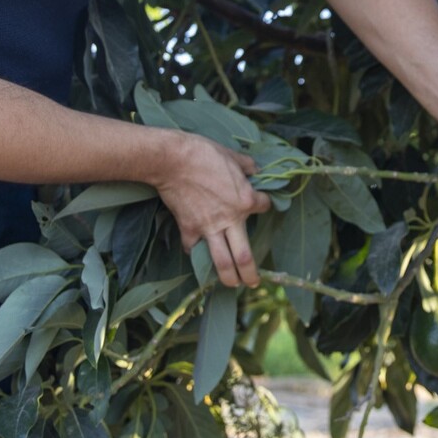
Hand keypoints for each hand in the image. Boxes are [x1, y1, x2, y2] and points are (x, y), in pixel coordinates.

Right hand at [151, 133, 271, 286]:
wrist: (172, 160)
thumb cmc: (204, 154)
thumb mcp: (233, 155)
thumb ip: (247, 166)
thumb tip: (254, 169)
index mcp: (246, 200)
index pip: (265, 207)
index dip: (265, 205)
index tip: (261, 204)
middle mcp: (230, 219)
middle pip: (245, 256)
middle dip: (251, 273)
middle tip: (254, 282)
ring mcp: (208, 228)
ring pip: (221, 262)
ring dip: (228, 277)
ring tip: (232, 284)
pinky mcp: (188, 230)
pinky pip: (193, 248)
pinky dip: (195, 252)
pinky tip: (198, 253)